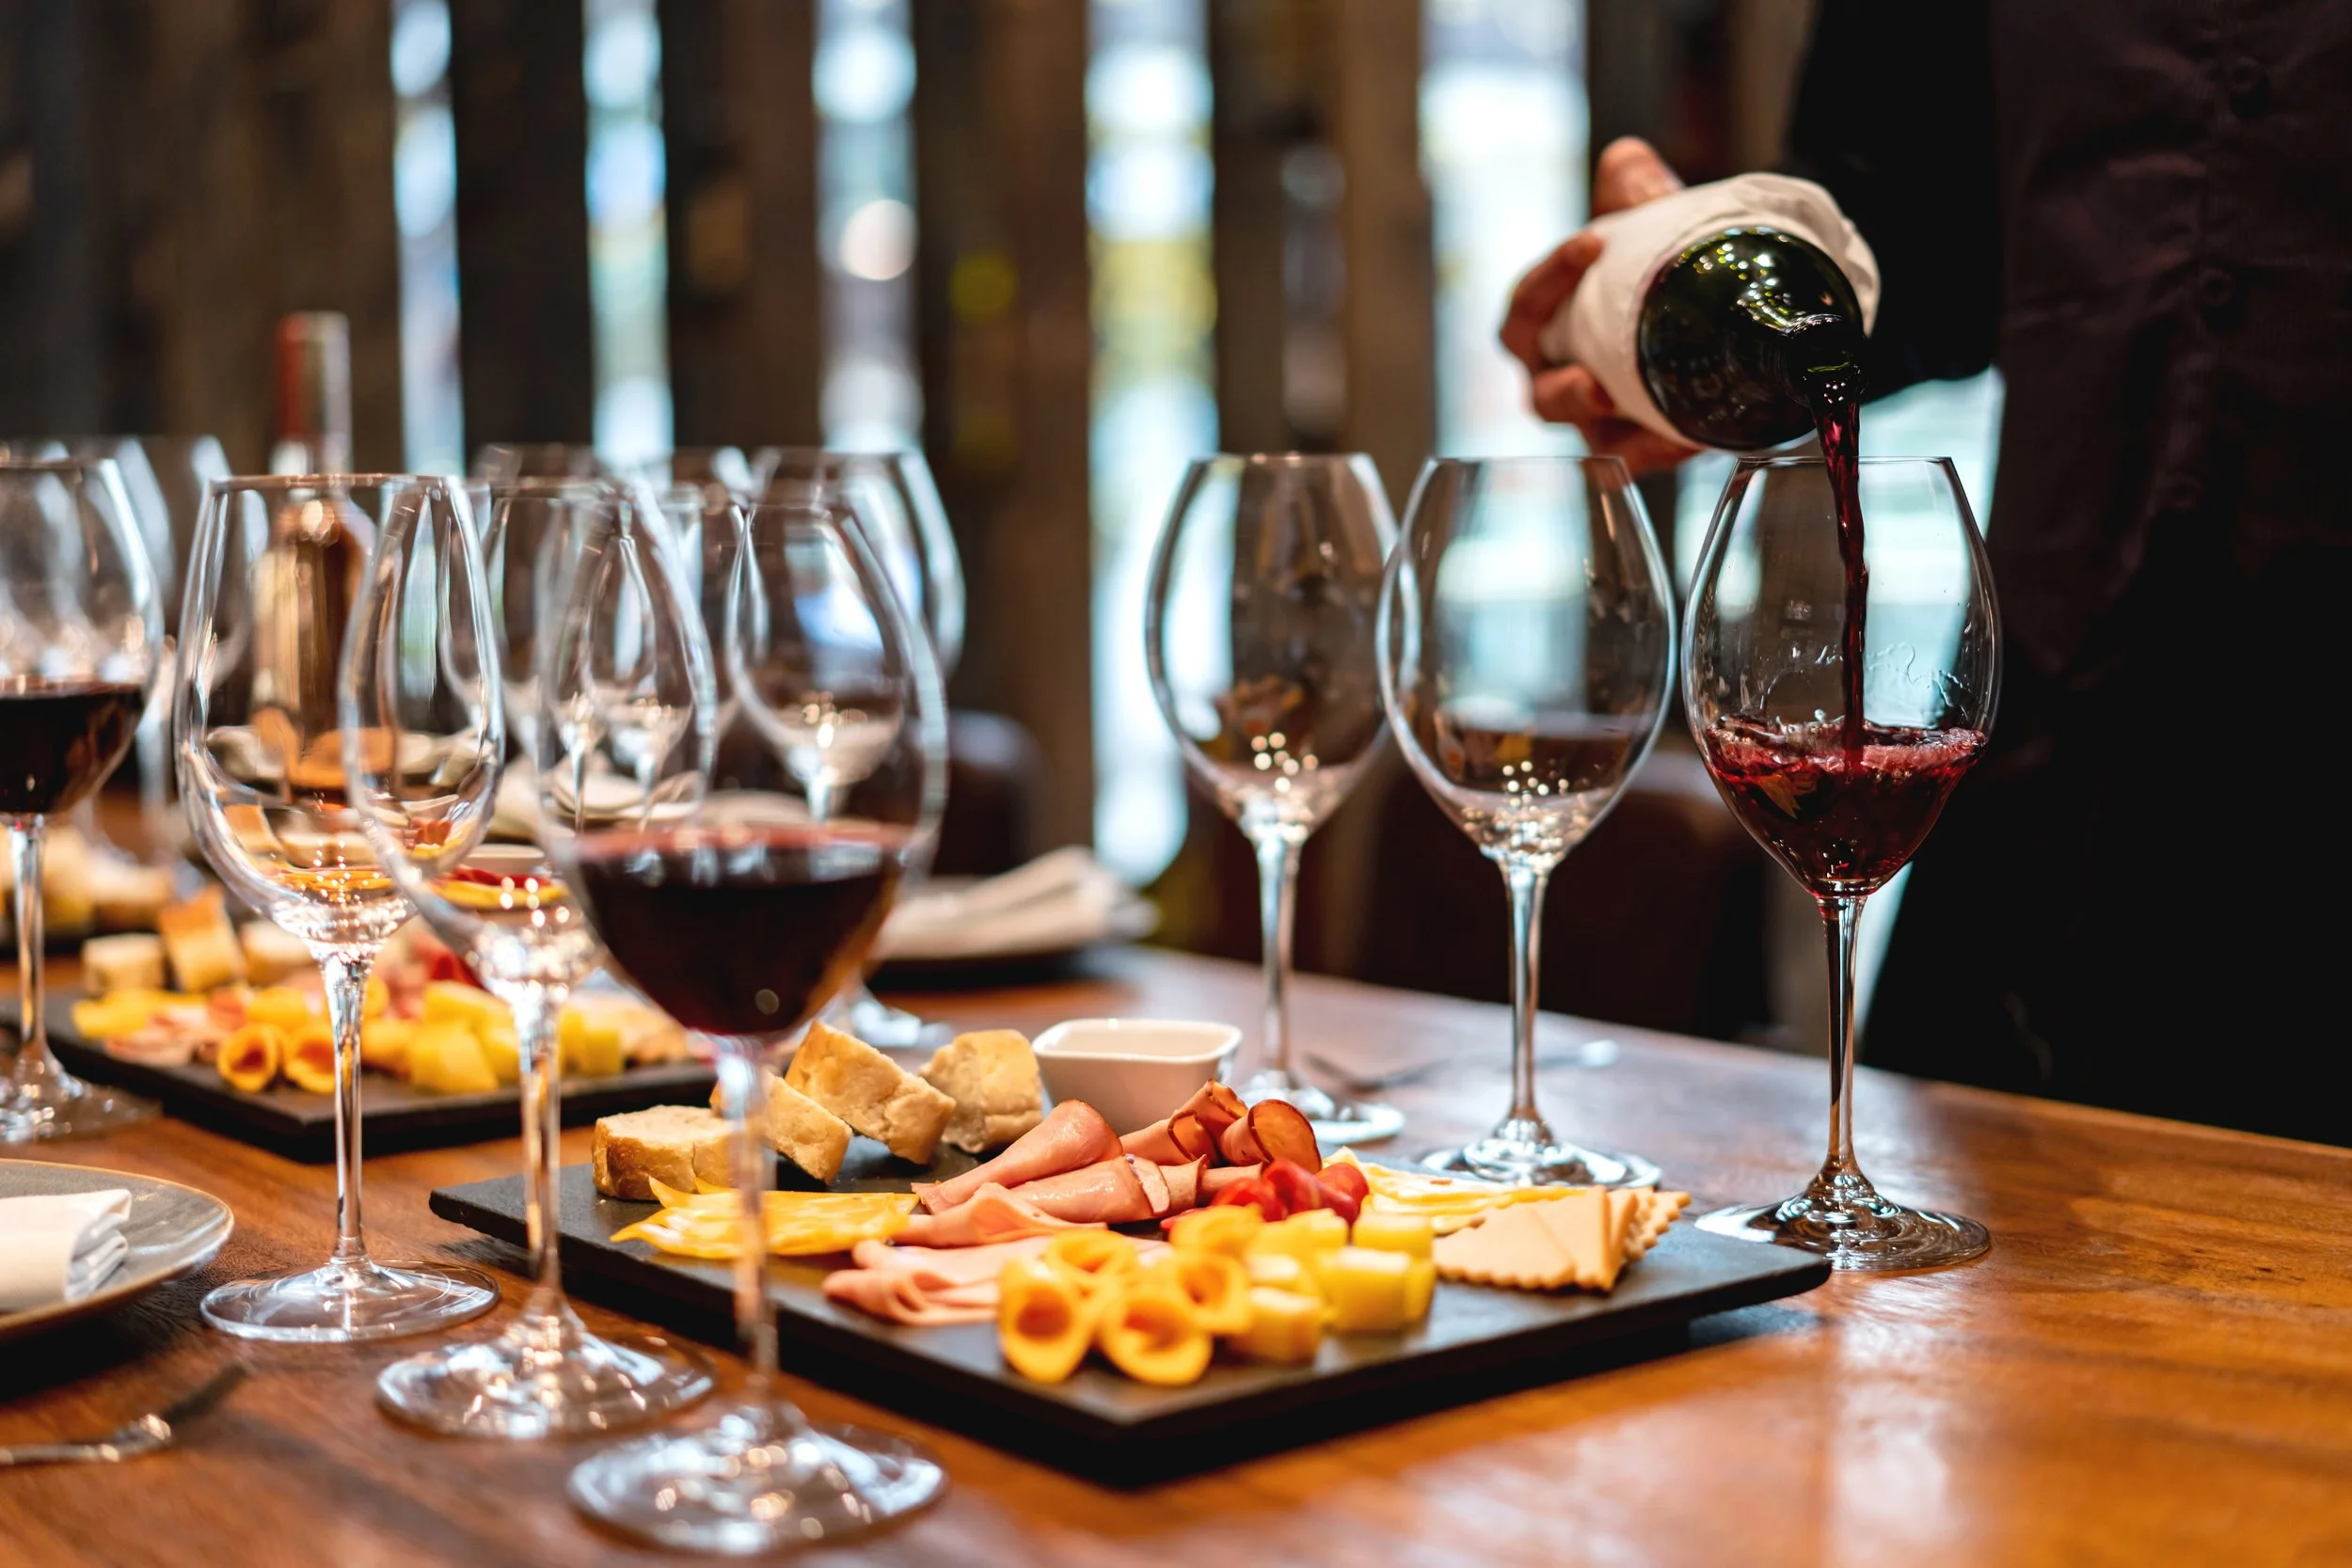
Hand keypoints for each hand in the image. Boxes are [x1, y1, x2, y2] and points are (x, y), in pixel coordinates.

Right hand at [1500, 137, 1702, 474]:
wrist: (1717, 306)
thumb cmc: (1659, 268)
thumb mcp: (1653, 225)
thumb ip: (1637, 191)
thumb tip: (1627, 158)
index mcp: (1547, 329)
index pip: (1527, 309)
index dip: (1551, 278)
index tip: (1593, 239)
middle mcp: (1564, 380)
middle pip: (1541, 394)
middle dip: (1560, 386)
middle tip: (1588, 376)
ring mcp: (1603, 421)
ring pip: (1586, 435)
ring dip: (1597, 425)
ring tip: (1613, 403)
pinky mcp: (1646, 447)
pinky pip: (1644, 460)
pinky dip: (1660, 449)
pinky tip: (1688, 436)